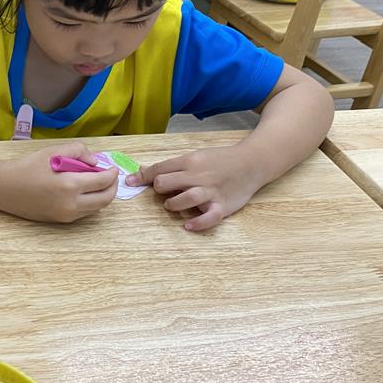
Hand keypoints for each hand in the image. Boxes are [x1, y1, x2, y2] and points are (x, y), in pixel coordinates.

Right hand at [0, 142, 117, 222]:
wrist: (4, 188)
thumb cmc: (27, 167)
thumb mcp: (52, 151)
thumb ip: (79, 151)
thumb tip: (96, 162)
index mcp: (69, 185)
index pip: (103, 181)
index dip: (112, 173)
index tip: (113, 167)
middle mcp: (71, 204)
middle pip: (105, 199)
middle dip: (112, 187)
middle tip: (110, 176)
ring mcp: (66, 215)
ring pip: (96, 208)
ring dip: (102, 195)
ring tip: (97, 182)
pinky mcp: (61, 221)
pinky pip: (84, 212)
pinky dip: (90, 202)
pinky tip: (83, 191)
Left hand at [128, 146, 264, 231]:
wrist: (252, 162)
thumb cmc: (220, 160)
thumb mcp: (196, 156)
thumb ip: (172, 166)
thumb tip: (144, 171)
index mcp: (189, 161)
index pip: (160, 169)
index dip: (142, 176)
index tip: (130, 183)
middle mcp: (198, 176)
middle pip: (167, 182)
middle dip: (159, 189)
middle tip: (163, 193)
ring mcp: (211, 191)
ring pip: (185, 198)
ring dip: (173, 204)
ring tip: (172, 205)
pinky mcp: (223, 205)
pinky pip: (209, 217)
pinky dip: (198, 223)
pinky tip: (188, 226)